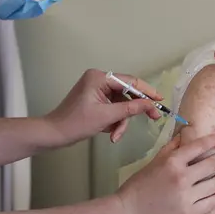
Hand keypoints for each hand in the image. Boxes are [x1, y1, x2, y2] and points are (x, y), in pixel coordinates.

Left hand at [44, 69, 162, 147]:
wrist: (54, 134)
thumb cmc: (76, 123)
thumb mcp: (106, 117)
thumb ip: (130, 109)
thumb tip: (150, 104)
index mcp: (99, 77)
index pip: (130, 81)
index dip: (147, 91)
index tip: (160, 101)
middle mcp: (99, 79)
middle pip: (127, 93)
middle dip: (133, 111)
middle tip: (153, 119)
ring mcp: (96, 90)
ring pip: (121, 104)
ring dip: (121, 121)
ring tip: (115, 135)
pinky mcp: (95, 100)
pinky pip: (112, 109)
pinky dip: (114, 121)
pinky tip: (110, 133)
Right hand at [117, 133, 214, 213]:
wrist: (130, 212)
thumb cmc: (139, 185)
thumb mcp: (153, 162)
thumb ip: (171, 148)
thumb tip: (185, 134)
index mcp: (172, 162)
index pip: (198, 147)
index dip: (213, 141)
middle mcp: (182, 177)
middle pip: (212, 164)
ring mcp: (188, 197)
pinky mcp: (190, 213)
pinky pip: (213, 201)